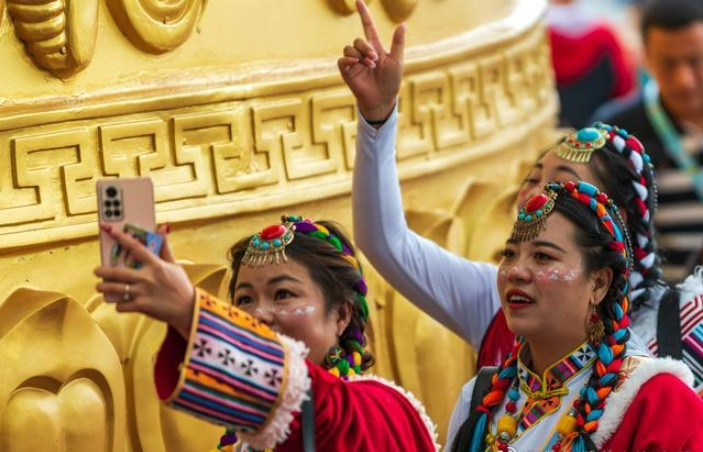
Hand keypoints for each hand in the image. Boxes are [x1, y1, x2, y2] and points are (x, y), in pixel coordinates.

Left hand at [94, 223, 194, 338]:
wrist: (188, 309)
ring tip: (100, 287)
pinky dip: (119, 305)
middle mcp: (147, 277)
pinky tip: (120, 303)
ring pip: (115, 289)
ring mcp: (143, 292)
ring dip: (104, 288)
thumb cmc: (181, 285)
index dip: (120, 237)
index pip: (135, 247)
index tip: (108, 228)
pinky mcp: (142, 306)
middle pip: (117, 272)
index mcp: (156, 265)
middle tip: (97, 271)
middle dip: (103, 272)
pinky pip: (122, 305)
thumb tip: (163, 227)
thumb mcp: (174, 265)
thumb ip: (165, 247)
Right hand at [338, 0, 404, 121]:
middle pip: (358, 39)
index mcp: (375, 47)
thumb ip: (398, 43)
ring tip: (370, 65)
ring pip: (350, 47)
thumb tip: (403, 24)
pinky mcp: (347, 71)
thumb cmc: (391, 82)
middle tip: (375, 60)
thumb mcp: (397, 61)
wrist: (382, 99)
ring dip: (360, 54)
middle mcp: (363, 53)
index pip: (367, 26)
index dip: (363, 13)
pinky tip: (356, 64)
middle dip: (366, 47)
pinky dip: (349, 59)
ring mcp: (354, 61)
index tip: (358, 1)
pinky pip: (343, 59)